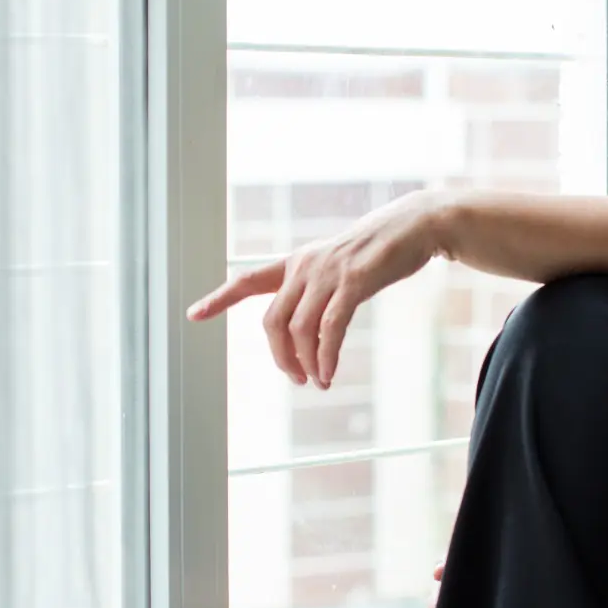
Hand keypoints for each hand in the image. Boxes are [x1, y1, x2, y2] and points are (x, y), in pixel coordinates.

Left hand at [185, 190, 449, 388]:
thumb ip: (318, 290)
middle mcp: (305, 267)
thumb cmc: (378, 251)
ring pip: (299, 329)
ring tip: (318, 380)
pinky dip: (326, 356)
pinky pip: (330, 328)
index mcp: (296, 262)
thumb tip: (309, 328)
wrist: (415, 226)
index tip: (193, 314)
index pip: (247, 280)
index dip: (219, 298)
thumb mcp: (339, 265)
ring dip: (305, 363)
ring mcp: (328, 274)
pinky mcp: (354, 282)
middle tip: (296, 378)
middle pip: (273, 322)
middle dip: (280, 357)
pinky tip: (329, 372)